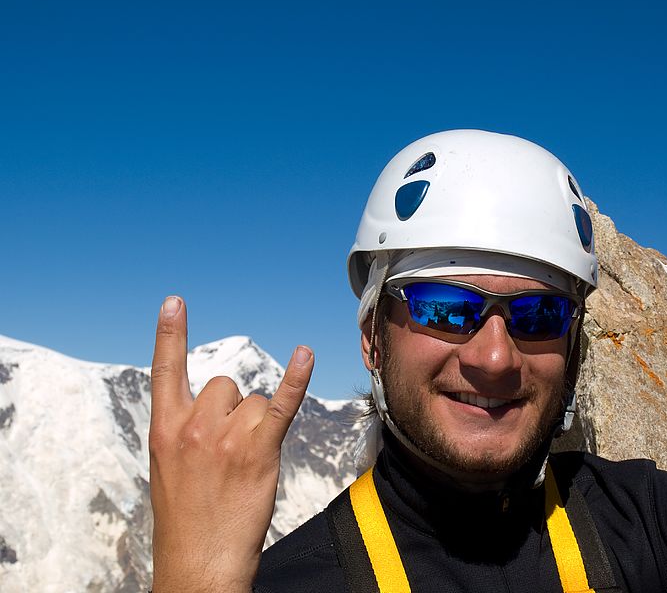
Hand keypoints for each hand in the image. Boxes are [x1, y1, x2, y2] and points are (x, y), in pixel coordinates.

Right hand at [148, 296, 312, 591]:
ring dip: (257, 426)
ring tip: (244, 465)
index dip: (170, 334)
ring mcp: (226, 436)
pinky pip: (281, 403)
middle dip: (233, 411)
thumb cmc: (187, 518)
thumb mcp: (168, 468)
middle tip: (227, 454)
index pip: (165, 370)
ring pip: (254, 401)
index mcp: (164, 428)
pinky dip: (296, 378)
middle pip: (226, 384)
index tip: (175, 301)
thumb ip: (186, 430)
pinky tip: (305, 355)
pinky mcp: (258, 449)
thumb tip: (217, 405)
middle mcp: (193, 425)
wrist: (199, 561)